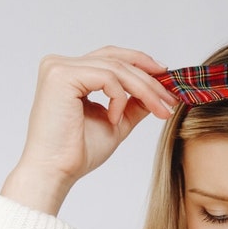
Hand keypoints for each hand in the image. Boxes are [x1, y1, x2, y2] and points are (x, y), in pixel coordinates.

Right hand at [1, 46, 179, 214]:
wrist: (56, 171)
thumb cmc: (78, 152)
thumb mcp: (116, 122)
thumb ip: (133, 104)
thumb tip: (158, 91)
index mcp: (70, 73)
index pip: (111, 57)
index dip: (141, 63)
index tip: (167, 78)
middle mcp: (60, 65)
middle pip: (117, 59)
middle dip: (150, 79)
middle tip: (171, 98)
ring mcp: (58, 67)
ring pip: (116, 68)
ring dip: (144, 89)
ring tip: (159, 110)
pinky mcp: (61, 75)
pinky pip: (106, 77)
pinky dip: (118, 98)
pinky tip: (114, 118)